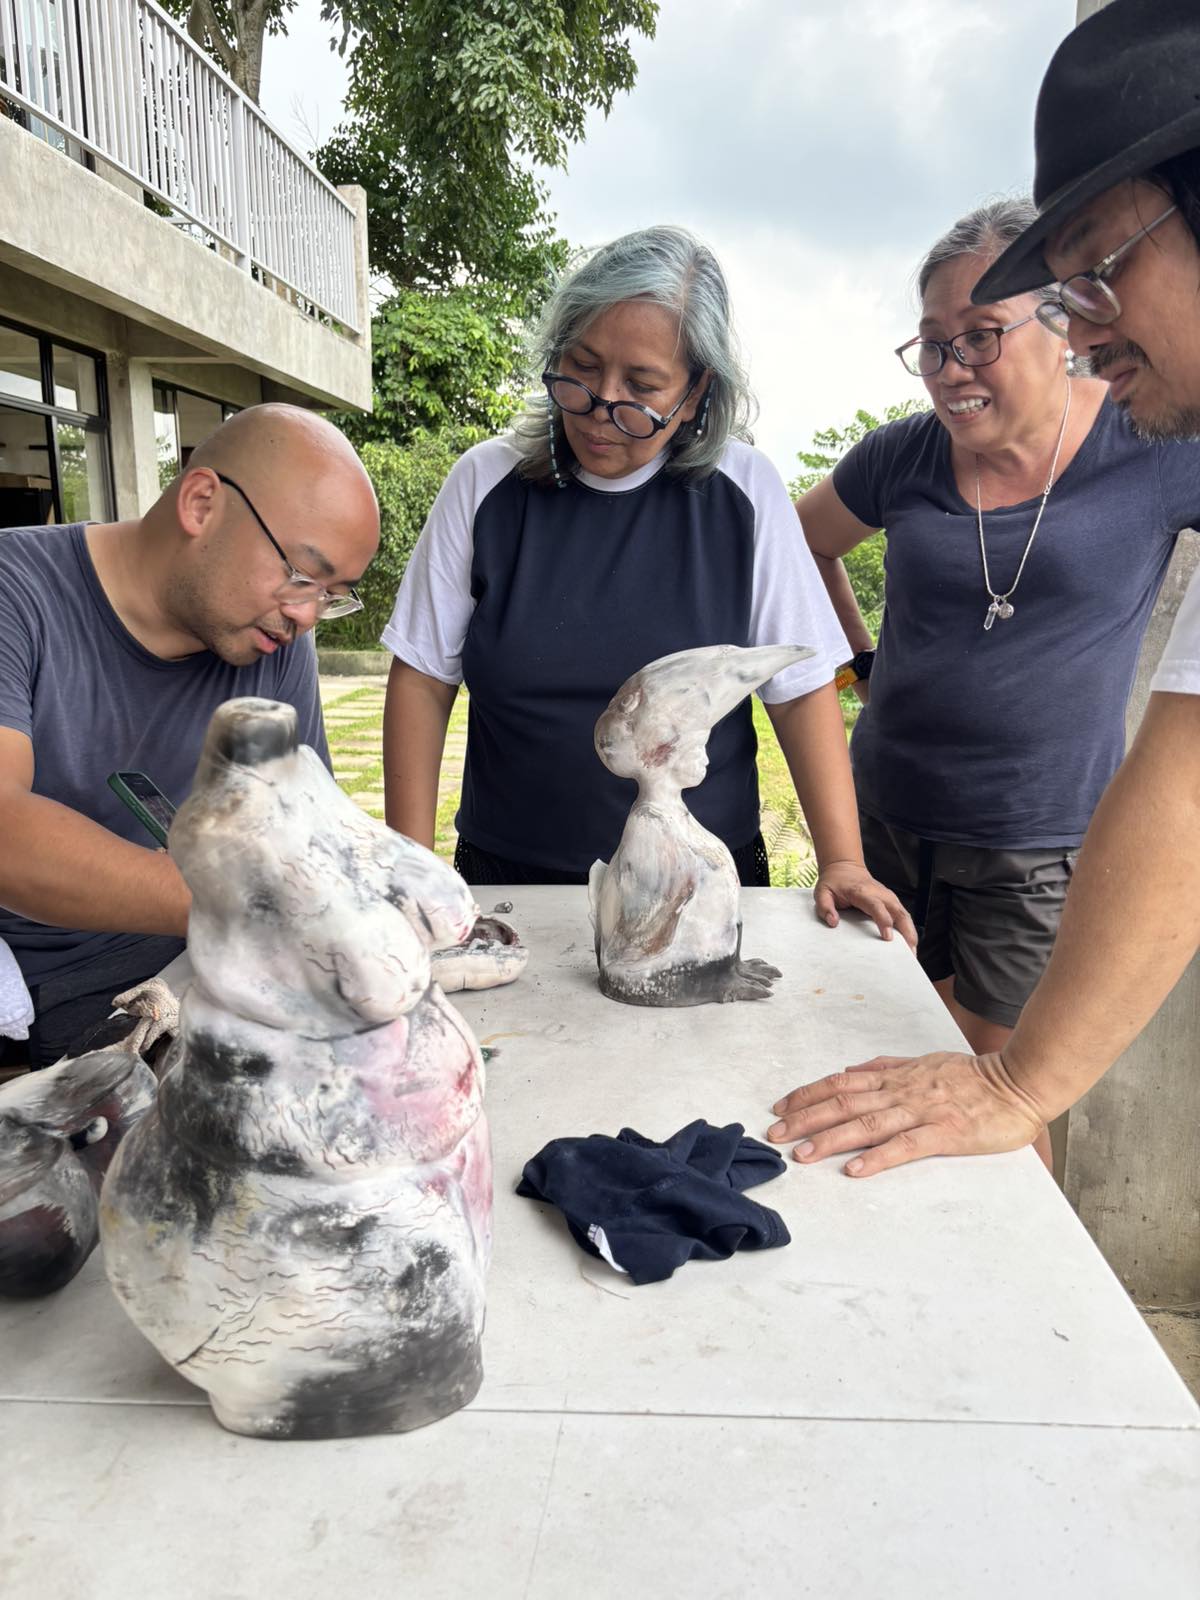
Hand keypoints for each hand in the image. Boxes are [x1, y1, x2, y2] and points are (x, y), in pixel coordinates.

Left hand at [767, 1051, 1046, 1176]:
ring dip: (830, 1139)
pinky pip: (906, 1146)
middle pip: (843, 1103)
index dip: (807, 1094)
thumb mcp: (923, 1062)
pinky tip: (855, 1170)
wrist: (1019, 1081)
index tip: (780, 1107)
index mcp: (896, 1075)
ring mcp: (922, 1111)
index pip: (840, 1082)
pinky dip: (878, 1157)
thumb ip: (887, 1066)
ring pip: (867, 1124)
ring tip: (802, 1155)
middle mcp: (902, 1090)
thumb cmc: (974, 1076)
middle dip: (805, 1119)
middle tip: (774, 1135)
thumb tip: (851, 1070)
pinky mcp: (946, 1133)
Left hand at [814, 860, 917, 948]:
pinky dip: (908, 929)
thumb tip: (833, 922)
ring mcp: (887, 897)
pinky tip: (910, 943)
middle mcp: (879, 893)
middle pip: (898, 911)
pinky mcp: (891, 901)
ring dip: (911, 932)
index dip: (884, 921)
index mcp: (862, 892)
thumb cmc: (834, 882)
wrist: (845, 868)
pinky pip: (903, 915)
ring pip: (904, 914)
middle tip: (909, 952)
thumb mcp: (822, 892)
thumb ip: (825, 907)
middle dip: (906, 931)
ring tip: (913, 953)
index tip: (888, 937)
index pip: (877, 906)